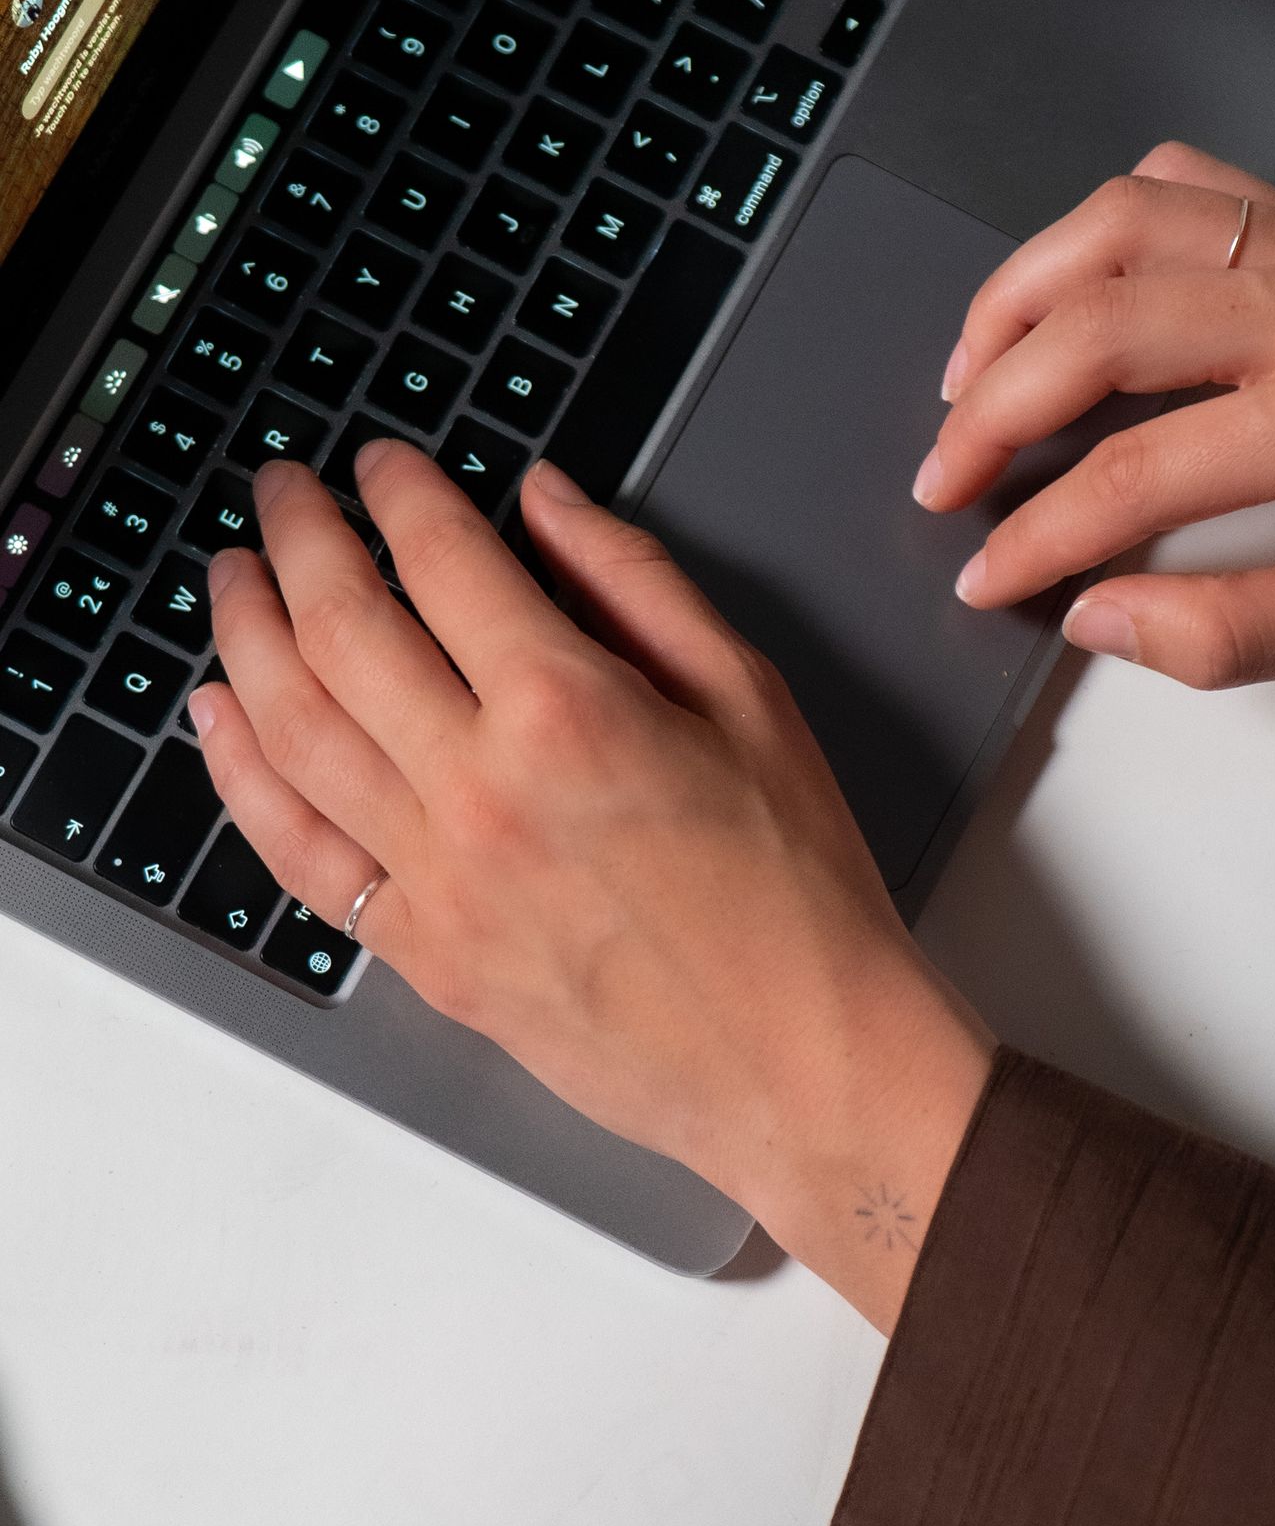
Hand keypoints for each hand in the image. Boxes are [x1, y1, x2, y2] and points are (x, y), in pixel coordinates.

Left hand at [190, 446, 992, 1330]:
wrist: (801, 1062)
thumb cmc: (797, 896)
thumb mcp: (752, 701)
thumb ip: (635, 585)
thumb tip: (545, 502)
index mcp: (569, 711)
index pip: (442, 559)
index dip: (399, 491)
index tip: (384, 463)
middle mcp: (481, 790)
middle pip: (339, 627)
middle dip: (297, 537)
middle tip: (282, 493)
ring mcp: (439, 880)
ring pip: (291, 730)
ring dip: (245, 636)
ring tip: (233, 580)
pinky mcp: (424, 954)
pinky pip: (299, 852)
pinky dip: (243, 776)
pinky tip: (221, 720)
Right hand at [913, 140, 1274, 687]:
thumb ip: (1239, 632)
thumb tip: (1101, 619)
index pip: (1134, 474)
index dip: (1037, 533)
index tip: (983, 577)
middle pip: (1097, 325)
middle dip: (991, 406)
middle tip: (941, 478)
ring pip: (1119, 227)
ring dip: (1019, 298)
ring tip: (967, 378)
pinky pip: (1182, 188)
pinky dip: (1098, 232)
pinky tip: (1066, 297)